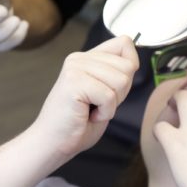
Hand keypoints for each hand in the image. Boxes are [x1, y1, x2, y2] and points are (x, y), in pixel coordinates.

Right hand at [28, 37, 138, 162]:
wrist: (52, 143)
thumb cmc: (78, 124)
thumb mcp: (104, 93)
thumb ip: (116, 74)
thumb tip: (134, 62)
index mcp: (86, 58)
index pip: (124, 43)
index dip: (130, 66)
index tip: (113, 88)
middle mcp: (78, 58)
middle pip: (127, 66)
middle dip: (121, 92)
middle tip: (97, 104)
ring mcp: (75, 68)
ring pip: (121, 81)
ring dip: (112, 104)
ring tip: (91, 109)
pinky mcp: (74, 82)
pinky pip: (109, 96)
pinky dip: (104, 113)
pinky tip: (87, 115)